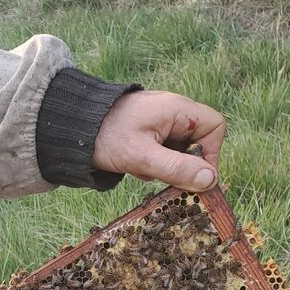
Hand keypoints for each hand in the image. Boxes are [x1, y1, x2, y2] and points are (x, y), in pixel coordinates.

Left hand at [93, 90, 225, 191]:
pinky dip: (153, 164)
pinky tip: (135, 166)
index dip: (212, 152)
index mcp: (178, 109)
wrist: (73, 128)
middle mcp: (173, 112)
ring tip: (142, 169)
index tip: (196, 175)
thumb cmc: (106, 137)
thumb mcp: (142, 157)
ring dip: (166, 166)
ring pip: (179, 150)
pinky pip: (163, 152)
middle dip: (183, 164)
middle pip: (198, 141)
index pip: (215, 126)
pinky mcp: (148, 133)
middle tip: (163, 176)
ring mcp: (161, 122)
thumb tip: (210, 179)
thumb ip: (176, 168)